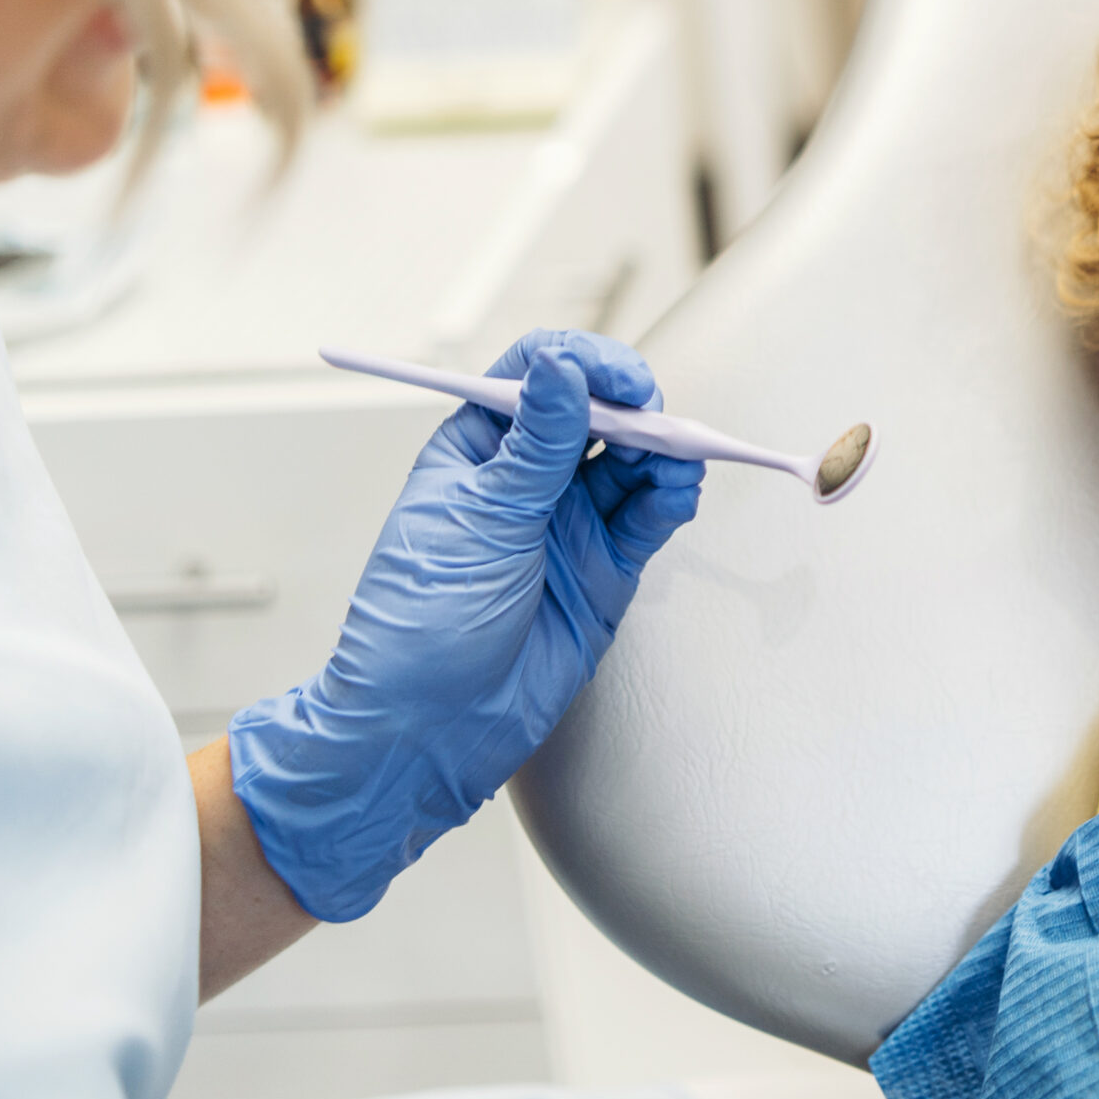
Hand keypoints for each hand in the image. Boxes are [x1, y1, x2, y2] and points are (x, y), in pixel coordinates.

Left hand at [226, 331, 703, 920]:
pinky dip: (671, 498)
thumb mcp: (478, 522)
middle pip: (597, 413)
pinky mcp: (603, 569)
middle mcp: (528, 479)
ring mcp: (567, 523)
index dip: (581, 365)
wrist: (426, 732)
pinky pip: (648, 517)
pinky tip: (679, 492)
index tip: (618, 379)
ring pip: (632, 463)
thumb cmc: (419, 624)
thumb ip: (536, 447)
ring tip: (678, 460)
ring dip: (662, 453)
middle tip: (657, 420)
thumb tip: (563, 368)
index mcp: (478, 450)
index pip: (535, 375)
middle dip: (634, 408)